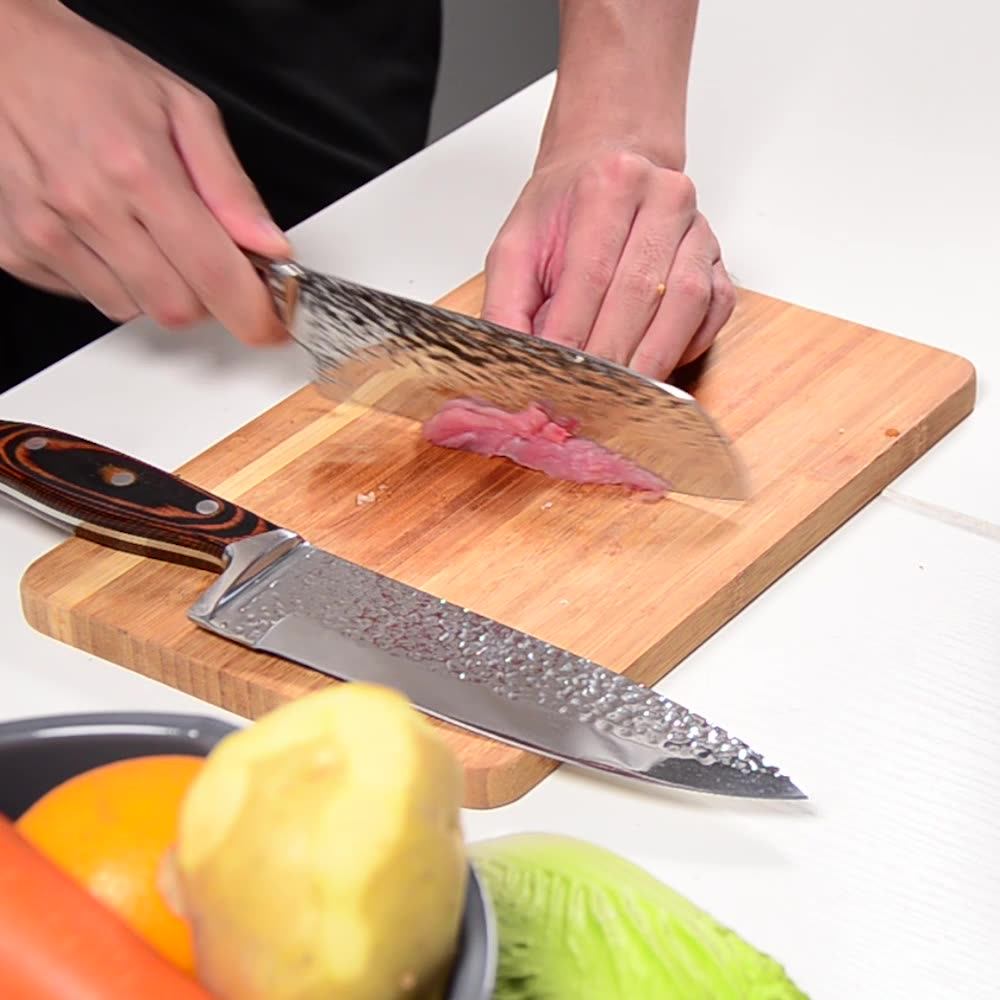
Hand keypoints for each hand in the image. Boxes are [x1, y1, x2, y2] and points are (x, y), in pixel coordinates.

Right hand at [0, 0, 289, 343]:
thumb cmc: (89, 74)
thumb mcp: (183, 109)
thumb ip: (231, 187)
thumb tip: (269, 246)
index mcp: (139, 170)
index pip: (213, 274)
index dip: (252, 313)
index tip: (270, 325)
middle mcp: (88, 207)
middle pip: (175, 308)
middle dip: (204, 297)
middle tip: (204, 258)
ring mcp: (46, 233)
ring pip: (131, 309)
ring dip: (154, 286)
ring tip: (144, 230)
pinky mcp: (15, 249)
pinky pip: (87, 296)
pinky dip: (110, 277)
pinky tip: (104, 231)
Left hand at [481, 147, 735, 380]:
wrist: (608, 168)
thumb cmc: (564, 213)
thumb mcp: (517, 248)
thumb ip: (506, 305)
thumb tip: (508, 364)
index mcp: (607, 184)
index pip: (590, 273)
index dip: (573, 331)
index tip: (556, 375)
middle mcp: (662, 197)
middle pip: (640, 291)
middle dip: (611, 353)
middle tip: (587, 397)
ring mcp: (698, 228)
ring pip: (684, 302)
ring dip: (652, 356)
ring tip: (622, 394)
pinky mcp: (717, 259)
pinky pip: (714, 310)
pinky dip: (686, 345)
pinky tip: (657, 367)